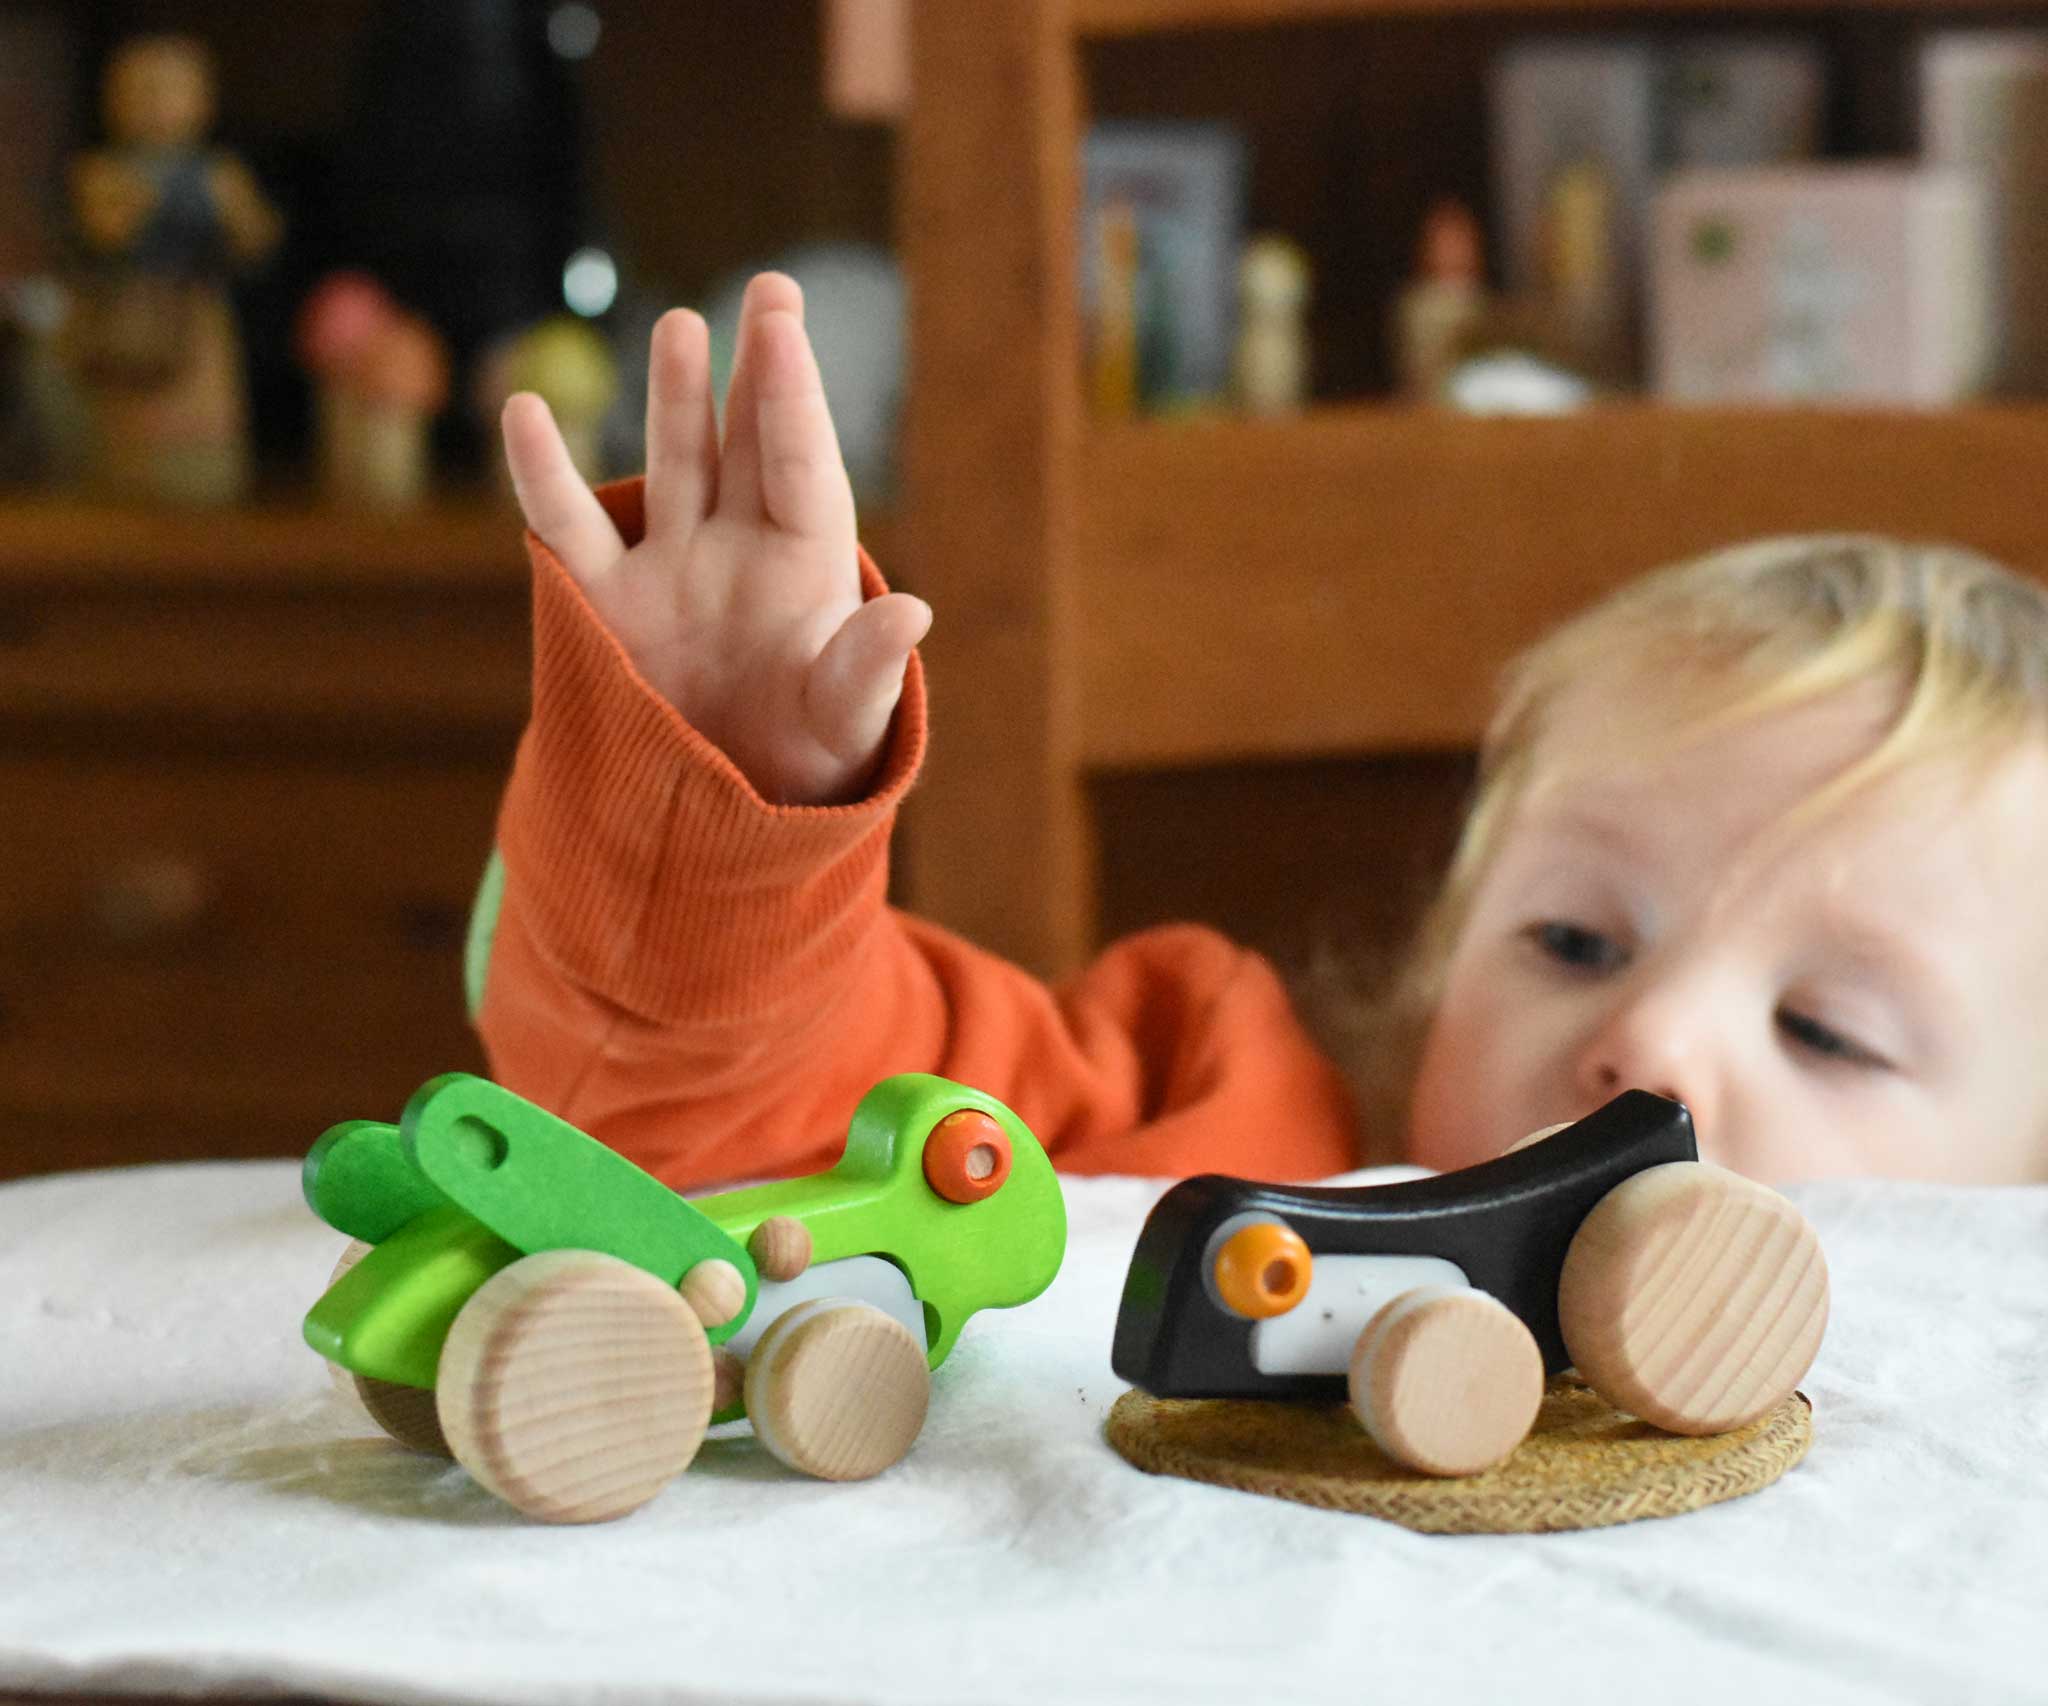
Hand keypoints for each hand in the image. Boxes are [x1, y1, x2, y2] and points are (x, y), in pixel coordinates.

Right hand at [501, 272, 929, 805]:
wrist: (730, 809)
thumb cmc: (810, 760)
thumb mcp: (846, 720)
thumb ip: (866, 667)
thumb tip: (912, 611)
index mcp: (806, 566)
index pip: (800, 466)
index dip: (791, 398)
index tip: (782, 327)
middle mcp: (740, 548)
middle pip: (748, 442)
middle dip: (757, 370)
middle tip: (772, 289)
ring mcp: (671, 566)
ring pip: (672, 462)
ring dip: (674, 398)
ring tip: (681, 325)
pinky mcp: (608, 601)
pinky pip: (569, 526)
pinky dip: (543, 472)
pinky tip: (525, 412)